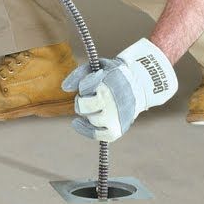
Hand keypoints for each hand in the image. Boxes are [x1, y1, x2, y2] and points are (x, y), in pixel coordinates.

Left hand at [61, 38, 177, 141]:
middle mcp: (112, 102)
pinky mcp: (116, 130)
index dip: (84, 85)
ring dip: (88, 112)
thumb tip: (64, 88)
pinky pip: (97, 135)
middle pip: (82, 107)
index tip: (90, 82)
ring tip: (96, 105)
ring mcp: (114, 118)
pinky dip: (86, 130)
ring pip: (89, 119)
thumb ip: (78, 74)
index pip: (84, 87)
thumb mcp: (97, 67)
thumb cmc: (112, 75)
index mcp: (109, 84)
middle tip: (87, 97)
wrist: (138, 85)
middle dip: (81, 101)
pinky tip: (77, 123)